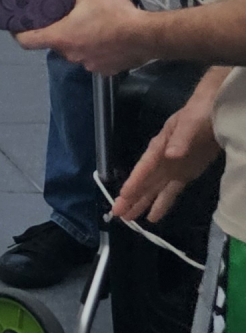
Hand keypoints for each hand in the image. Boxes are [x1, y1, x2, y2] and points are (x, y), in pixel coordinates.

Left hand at [18, 0, 152, 74]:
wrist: (148, 36)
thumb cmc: (114, 14)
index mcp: (60, 37)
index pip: (26, 41)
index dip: (18, 32)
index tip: (19, 24)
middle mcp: (71, 55)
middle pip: (56, 42)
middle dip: (60, 29)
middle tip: (67, 16)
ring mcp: (89, 65)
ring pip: (78, 50)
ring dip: (81, 39)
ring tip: (93, 24)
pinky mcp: (107, 70)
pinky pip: (96, 58)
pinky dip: (99, 48)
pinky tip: (109, 36)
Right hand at [115, 88, 222, 223]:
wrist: (214, 112)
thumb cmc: (198, 114)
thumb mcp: (189, 124)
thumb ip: (180, 140)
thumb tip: (170, 155)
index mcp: (159, 147)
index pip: (144, 167)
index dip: (134, 181)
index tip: (124, 196)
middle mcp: (161, 160)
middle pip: (143, 182)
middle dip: (131, 197)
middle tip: (117, 213)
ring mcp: (171, 168)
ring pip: (153, 190)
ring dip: (141, 203)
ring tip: (129, 220)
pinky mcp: (184, 174)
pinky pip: (170, 192)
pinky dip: (162, 204)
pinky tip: (153, 216)